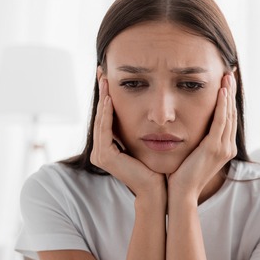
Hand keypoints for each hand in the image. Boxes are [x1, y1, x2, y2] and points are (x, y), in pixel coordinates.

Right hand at [90, 79, 164, 197]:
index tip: (109, 76)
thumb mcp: (145, 141)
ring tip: (105, 80)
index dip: (106, 96)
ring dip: (103, 98)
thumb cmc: (156, 166)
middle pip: (101, 115)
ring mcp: (100, 154)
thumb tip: (145, 109)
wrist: (158, 189)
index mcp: (108, 147)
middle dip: (102, 92)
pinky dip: (107, 114)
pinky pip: (105, 130)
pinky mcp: (105, 157)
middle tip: (102, 70)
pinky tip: (110, 98)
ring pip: (101, 120)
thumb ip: (139, 127)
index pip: (106, 116)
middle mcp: (100, 151)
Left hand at [167, 73, 236, 200]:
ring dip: (228, 94)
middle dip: (231, 92)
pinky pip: (221, 121)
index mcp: (224, 148)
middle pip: (232, 113)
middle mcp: (228, 147)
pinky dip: (222, 104)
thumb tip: (187, 126)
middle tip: (229, 72)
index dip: (228, 100)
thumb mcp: (192, 154)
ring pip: (229, 114)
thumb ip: (196, 140)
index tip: (225, 82)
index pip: (229, 118)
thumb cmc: (181, 176)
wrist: (180, 194)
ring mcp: (223, 148)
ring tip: (226, 76)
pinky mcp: (214, 148)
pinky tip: (221, 91)